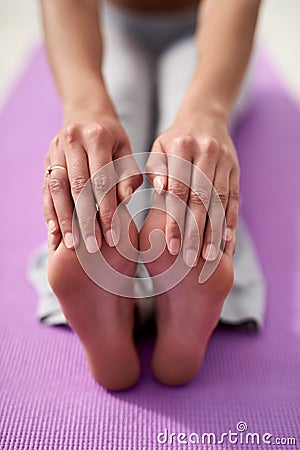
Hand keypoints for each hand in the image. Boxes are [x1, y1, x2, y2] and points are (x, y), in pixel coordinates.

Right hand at [43, 112, 141, 252]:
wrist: (86, 113)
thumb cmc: (112, 138)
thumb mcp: (126, 151)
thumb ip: (128, 176)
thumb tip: (124, 201)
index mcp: (96, 137)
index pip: (101, 181)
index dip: (106, 211)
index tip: (112, 236)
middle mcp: (72, 142)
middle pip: (77, 188)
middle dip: (85, 220)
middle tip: (92, 247)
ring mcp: (55, 151)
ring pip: (57, 189)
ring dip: (64, 220)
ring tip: (71, 245)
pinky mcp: (47, 160)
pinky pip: (46, 189)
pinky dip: (50, 212)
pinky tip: (54, 232)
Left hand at [145, 114, 239, 266]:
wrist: (205, 117)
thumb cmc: (174, 140)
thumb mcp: (158, 148)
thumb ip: (156, 169)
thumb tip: (161, 190)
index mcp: (181, 147)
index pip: (178, 190)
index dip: (175, 220)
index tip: (171, 246)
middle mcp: (206, 153)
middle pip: (201, 199)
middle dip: (195, 232)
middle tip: (189, 259)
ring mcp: (224, 161)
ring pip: (220, 201)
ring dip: (215, 231)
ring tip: (209, 257)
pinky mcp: (236, 169)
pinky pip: (234, 197)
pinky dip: (231, 219)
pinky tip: (227, 239)